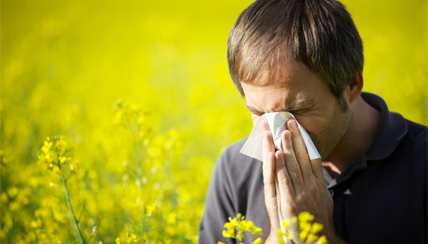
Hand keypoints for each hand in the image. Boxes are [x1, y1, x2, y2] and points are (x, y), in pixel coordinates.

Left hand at [261, 118, 343, 242]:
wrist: (319, 240)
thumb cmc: (319, 220)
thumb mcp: (325, 199)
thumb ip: (319, 184)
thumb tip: (316, 171)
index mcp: (319, 183)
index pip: (312, 156)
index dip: (305, 141)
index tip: (299, 127)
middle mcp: (312, 185)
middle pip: (303, 157)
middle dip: (295, 138)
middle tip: (289, 121)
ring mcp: (302, 193)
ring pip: (293, 165)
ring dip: (287, 147)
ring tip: (282, 131)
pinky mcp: (291, 202)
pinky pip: (284, 180)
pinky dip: (280, 166)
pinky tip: (276, 154)